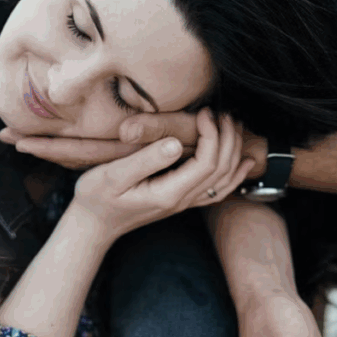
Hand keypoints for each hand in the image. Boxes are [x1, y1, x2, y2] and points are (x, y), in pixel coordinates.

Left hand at [0, 111, 200, 170]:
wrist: (220, 162)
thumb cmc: (203, 142)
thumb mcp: (178, 133)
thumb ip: (157, 132)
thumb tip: (125, 131)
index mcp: (124, 155)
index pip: (77, 152)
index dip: (47, 146)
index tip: (17, 140)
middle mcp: (120, 160)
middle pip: (70, 153)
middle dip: (39, 146)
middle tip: (0, 136)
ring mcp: (124, 159)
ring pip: (78, 154)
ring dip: (50, 148)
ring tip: (14, 139)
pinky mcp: (130, 156)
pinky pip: (91, 154)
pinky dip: (68, 150)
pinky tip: (54, 147)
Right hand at [68, 109, 255, 239]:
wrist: (92, 225)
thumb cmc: (96, 197)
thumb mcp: (113, 175)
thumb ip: (146, 160)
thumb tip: (177, 143)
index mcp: (169, 193)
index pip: (206, 163)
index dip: (212, 135)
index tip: (204, 112)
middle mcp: (181, 201)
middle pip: (220, 170)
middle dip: (228, 138)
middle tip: (224, 112)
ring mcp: (183, 203)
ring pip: (223, 180)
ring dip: (233, 151)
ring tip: (233, 126)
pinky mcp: (180, 201)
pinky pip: (217, 191)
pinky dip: (234, 175)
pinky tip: (244, 162)